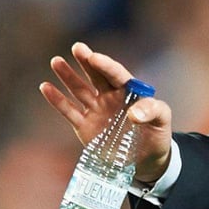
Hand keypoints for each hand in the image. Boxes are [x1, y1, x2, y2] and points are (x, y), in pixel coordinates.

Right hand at [39, 42, 173, 182]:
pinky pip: (69, 110)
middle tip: (77, 48)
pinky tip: (46, 87)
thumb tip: (133, 114)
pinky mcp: (85, 126)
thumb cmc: (157, 134)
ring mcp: (96, 110)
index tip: (94, 56)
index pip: (116, 73)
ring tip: (56, 61)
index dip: (105, 65)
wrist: (146, 160)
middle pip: (96, 75)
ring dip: (68, 75)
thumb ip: (152, 111)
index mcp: (129, 91)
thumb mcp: (163, 120)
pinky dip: (57, 99)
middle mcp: (110, 96)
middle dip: (86, 61)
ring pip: (79, 89)